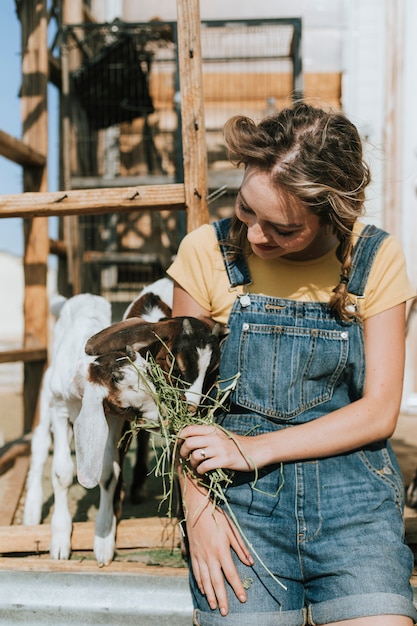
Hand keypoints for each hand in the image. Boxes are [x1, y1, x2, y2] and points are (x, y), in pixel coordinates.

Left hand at [179, 424, 257, 473]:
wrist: (256, 450)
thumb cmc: (237, 444)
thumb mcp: (221, 434)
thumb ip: (207, 434)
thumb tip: (189, 438)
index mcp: (212, 429)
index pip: (189, 429)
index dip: (179, 437)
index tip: (179, 444)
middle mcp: (214, 437)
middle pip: (188, 442)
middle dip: (182, 451)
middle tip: (184, 457)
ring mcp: (219, 449)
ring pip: (195, 455)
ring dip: (191, 462)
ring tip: (195, 465)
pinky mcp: (224, 460)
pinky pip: (205, 466)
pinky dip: (200, 470)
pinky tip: (203, 471)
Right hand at [183, 474, 253, 615]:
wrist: (196, 508)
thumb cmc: (216, 517)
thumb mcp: (231, 529)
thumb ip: (240, 547)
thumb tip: (250, 562)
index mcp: (221, 550)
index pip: (231, 573)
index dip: (237, 587)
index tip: (243, 599)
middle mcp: (210, 556)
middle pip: (217, 582)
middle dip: (222, 598)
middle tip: (226, 612)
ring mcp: (200, 556)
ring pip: (205, 580)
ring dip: (210, 595)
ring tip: (215, 606)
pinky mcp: (193, 554)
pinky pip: (196, 572)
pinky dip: (200, 583)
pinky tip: (203, 590)